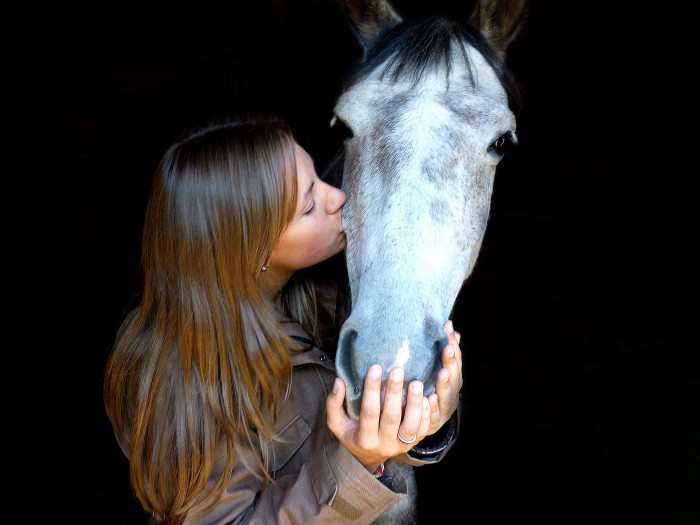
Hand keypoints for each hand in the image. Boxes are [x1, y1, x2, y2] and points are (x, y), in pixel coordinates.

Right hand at [326, 365, 431, 472]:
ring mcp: (401, 445)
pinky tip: (430, 397)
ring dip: (414, 403)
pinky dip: (428, 414)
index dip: (372, 390)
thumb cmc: (352, 434)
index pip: (369, 412)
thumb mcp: (337, 423)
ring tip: (416, 383)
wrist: (369, 457)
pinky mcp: (414, 443)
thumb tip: (339, 381)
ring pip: (411, 426)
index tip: (375, 368)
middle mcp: (384, 444)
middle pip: (391, 417)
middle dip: (394, 393)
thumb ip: (334, 403)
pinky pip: (424, 430)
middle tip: (397, 370)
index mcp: (364, 439)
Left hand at [424, 320, 461, 435]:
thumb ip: (441, 350)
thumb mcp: (433, 370)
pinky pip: (433, 417)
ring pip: (447, 396)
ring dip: (444, 384)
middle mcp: (451, 394)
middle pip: (454, 377)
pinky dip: (432, 408)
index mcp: (452, 379)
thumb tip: (448, 323)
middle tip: (448, 348)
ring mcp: (444, 410)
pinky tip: (429, 399)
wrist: (422, 425)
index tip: (448, 330)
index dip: (454, 345)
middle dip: (451, 362)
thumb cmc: (427, 390)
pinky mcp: (432, 425)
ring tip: (442, 372)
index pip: (456, 360)